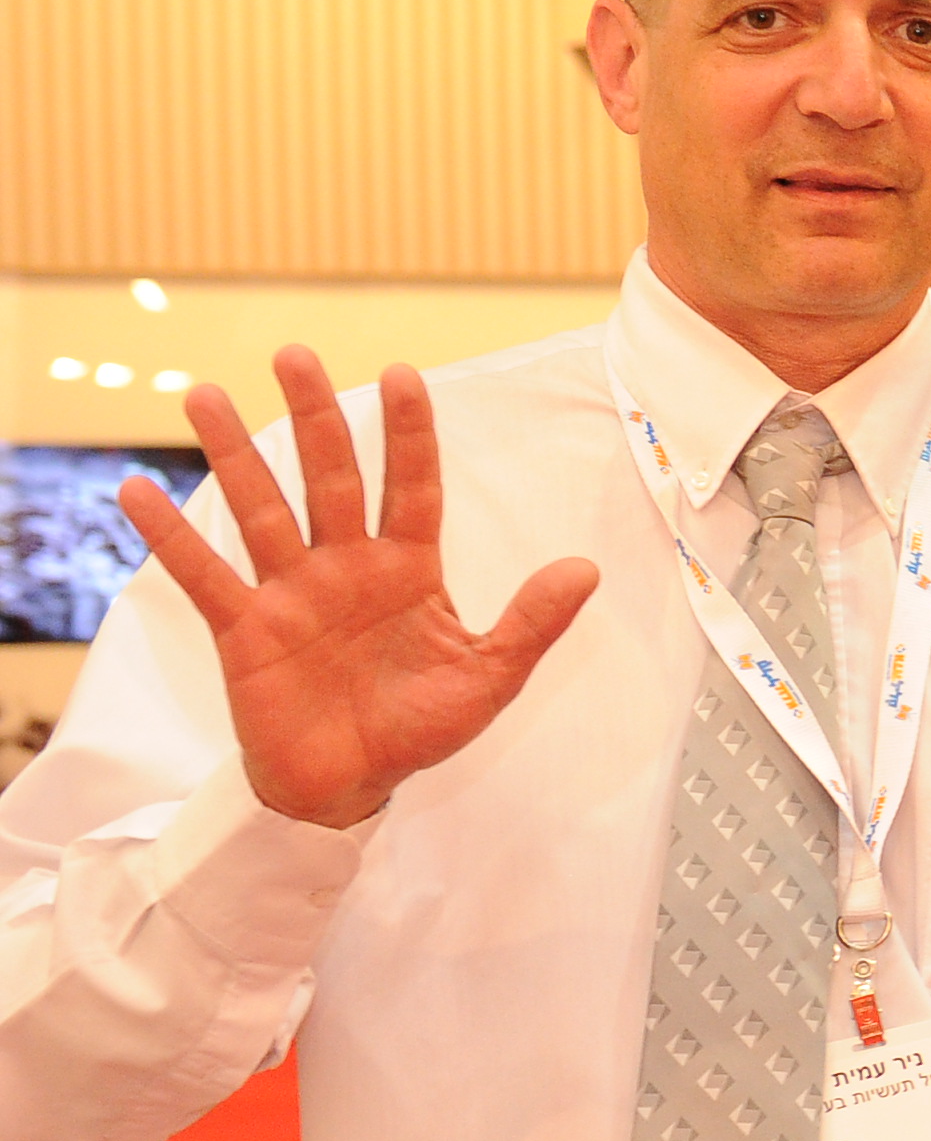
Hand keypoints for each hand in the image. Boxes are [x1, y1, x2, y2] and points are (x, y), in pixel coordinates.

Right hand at [121, 349, 597, 828]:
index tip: (403, 373)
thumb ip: (531, 623)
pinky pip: (203, 574)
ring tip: (204, 395)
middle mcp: (346, 566)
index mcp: (408, 570)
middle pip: (331, 477)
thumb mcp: (488, 677)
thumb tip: (585, 568)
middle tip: (294, 353)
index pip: (413, 487)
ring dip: (232, 454)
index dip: (410, 434)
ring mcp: (291, 591)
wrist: (350, 786)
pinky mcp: (244, 627)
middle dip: (315, 417)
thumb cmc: (417, 728)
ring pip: (261, 509)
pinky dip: (170, 535)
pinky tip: (135, 489)